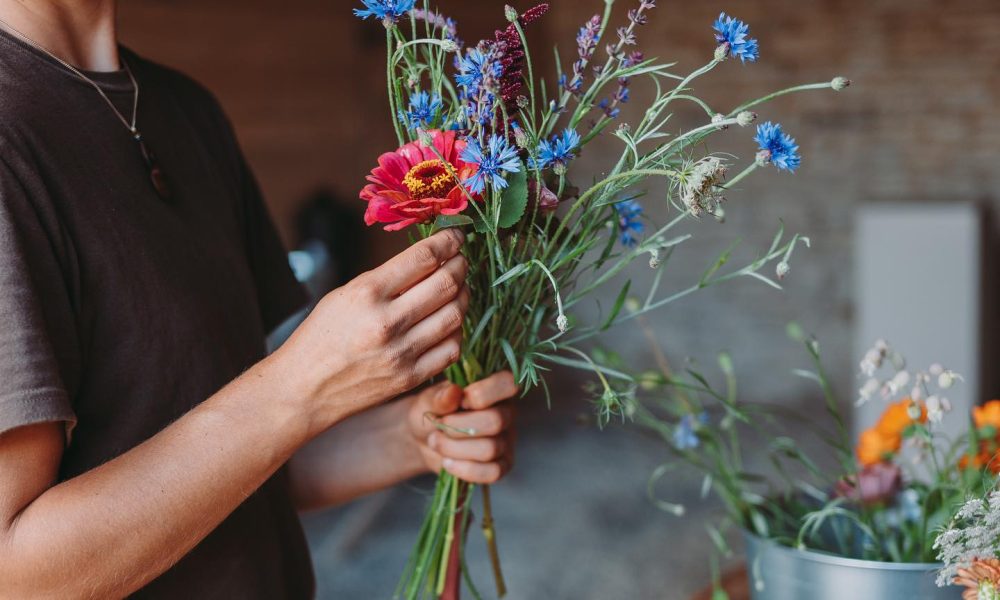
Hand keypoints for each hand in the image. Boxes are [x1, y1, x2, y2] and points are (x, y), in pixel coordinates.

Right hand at [276, 229, 469, 432]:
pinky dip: (456, 330)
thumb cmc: (321, 336)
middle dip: (461, 265)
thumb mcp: (344, 294)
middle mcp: (387, 322)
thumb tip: (431, 258)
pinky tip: (449, 322)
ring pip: (455, 314)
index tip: (456, 235)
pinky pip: (451, 349)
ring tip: (458, 288)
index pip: (423, 257)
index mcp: (367, 293)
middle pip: (446, 283)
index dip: (448, 241)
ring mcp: (401, 353)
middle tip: (461, 260)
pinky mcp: (410, 377)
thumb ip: (387, 279)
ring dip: (463, 295)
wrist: (304, 389)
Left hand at [407, 372, 517, 483]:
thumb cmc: (432, 411)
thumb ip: (440, 397)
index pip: (508, 383)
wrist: (424, 439)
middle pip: (495, 421)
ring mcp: (507, 439)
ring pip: (490, 449)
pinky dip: (465, 469)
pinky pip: (493, 472)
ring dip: (454, 448)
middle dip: (458, 427)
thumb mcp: (429, 400)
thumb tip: (453, 392)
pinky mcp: (502, 464)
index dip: (482, 393)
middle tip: (439, 426)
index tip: (459, 400)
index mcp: (495, 387)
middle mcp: (507, 412)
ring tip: (435, 442)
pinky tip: (447, 463)